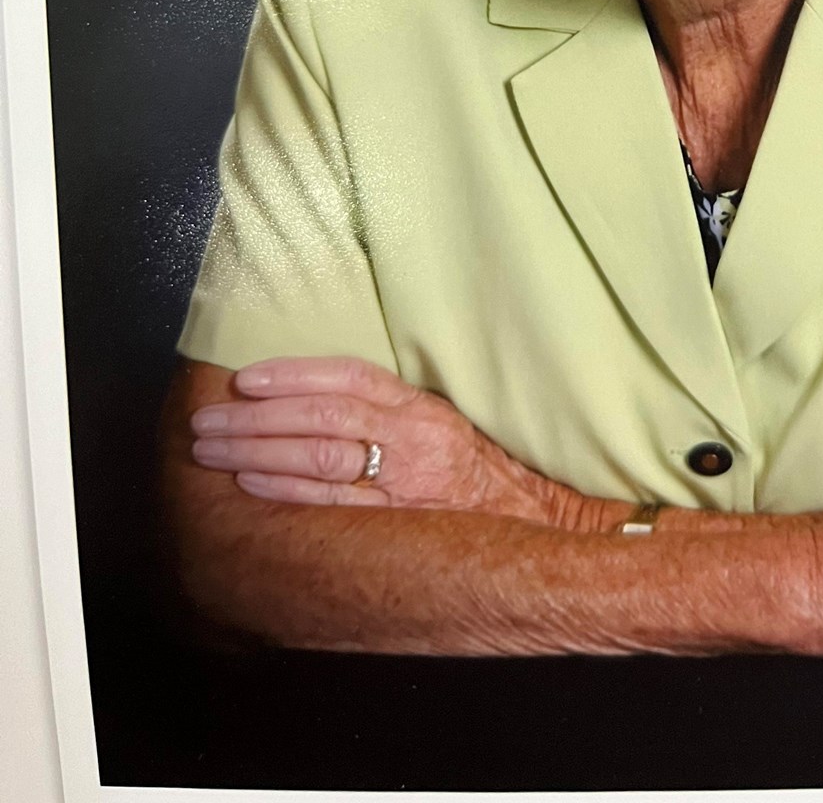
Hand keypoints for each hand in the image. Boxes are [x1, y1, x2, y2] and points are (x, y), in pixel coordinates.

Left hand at [188, 356, 612, 528]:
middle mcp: (414, 440)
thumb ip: (390, 411)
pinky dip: (287, 489)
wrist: (535, 528)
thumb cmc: (479, 477)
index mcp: (422, 408)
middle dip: (257, 416)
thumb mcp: (441, 426)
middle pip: (323, 416)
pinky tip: (251, 481)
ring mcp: (406, 485)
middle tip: (209, 416)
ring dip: (258, 449)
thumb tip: (316, 394)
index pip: (350, 378)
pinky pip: (334, 504)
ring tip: (213, 446)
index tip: (246, 376)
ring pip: (320, 457)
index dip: (294, 373)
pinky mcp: (399, 525)